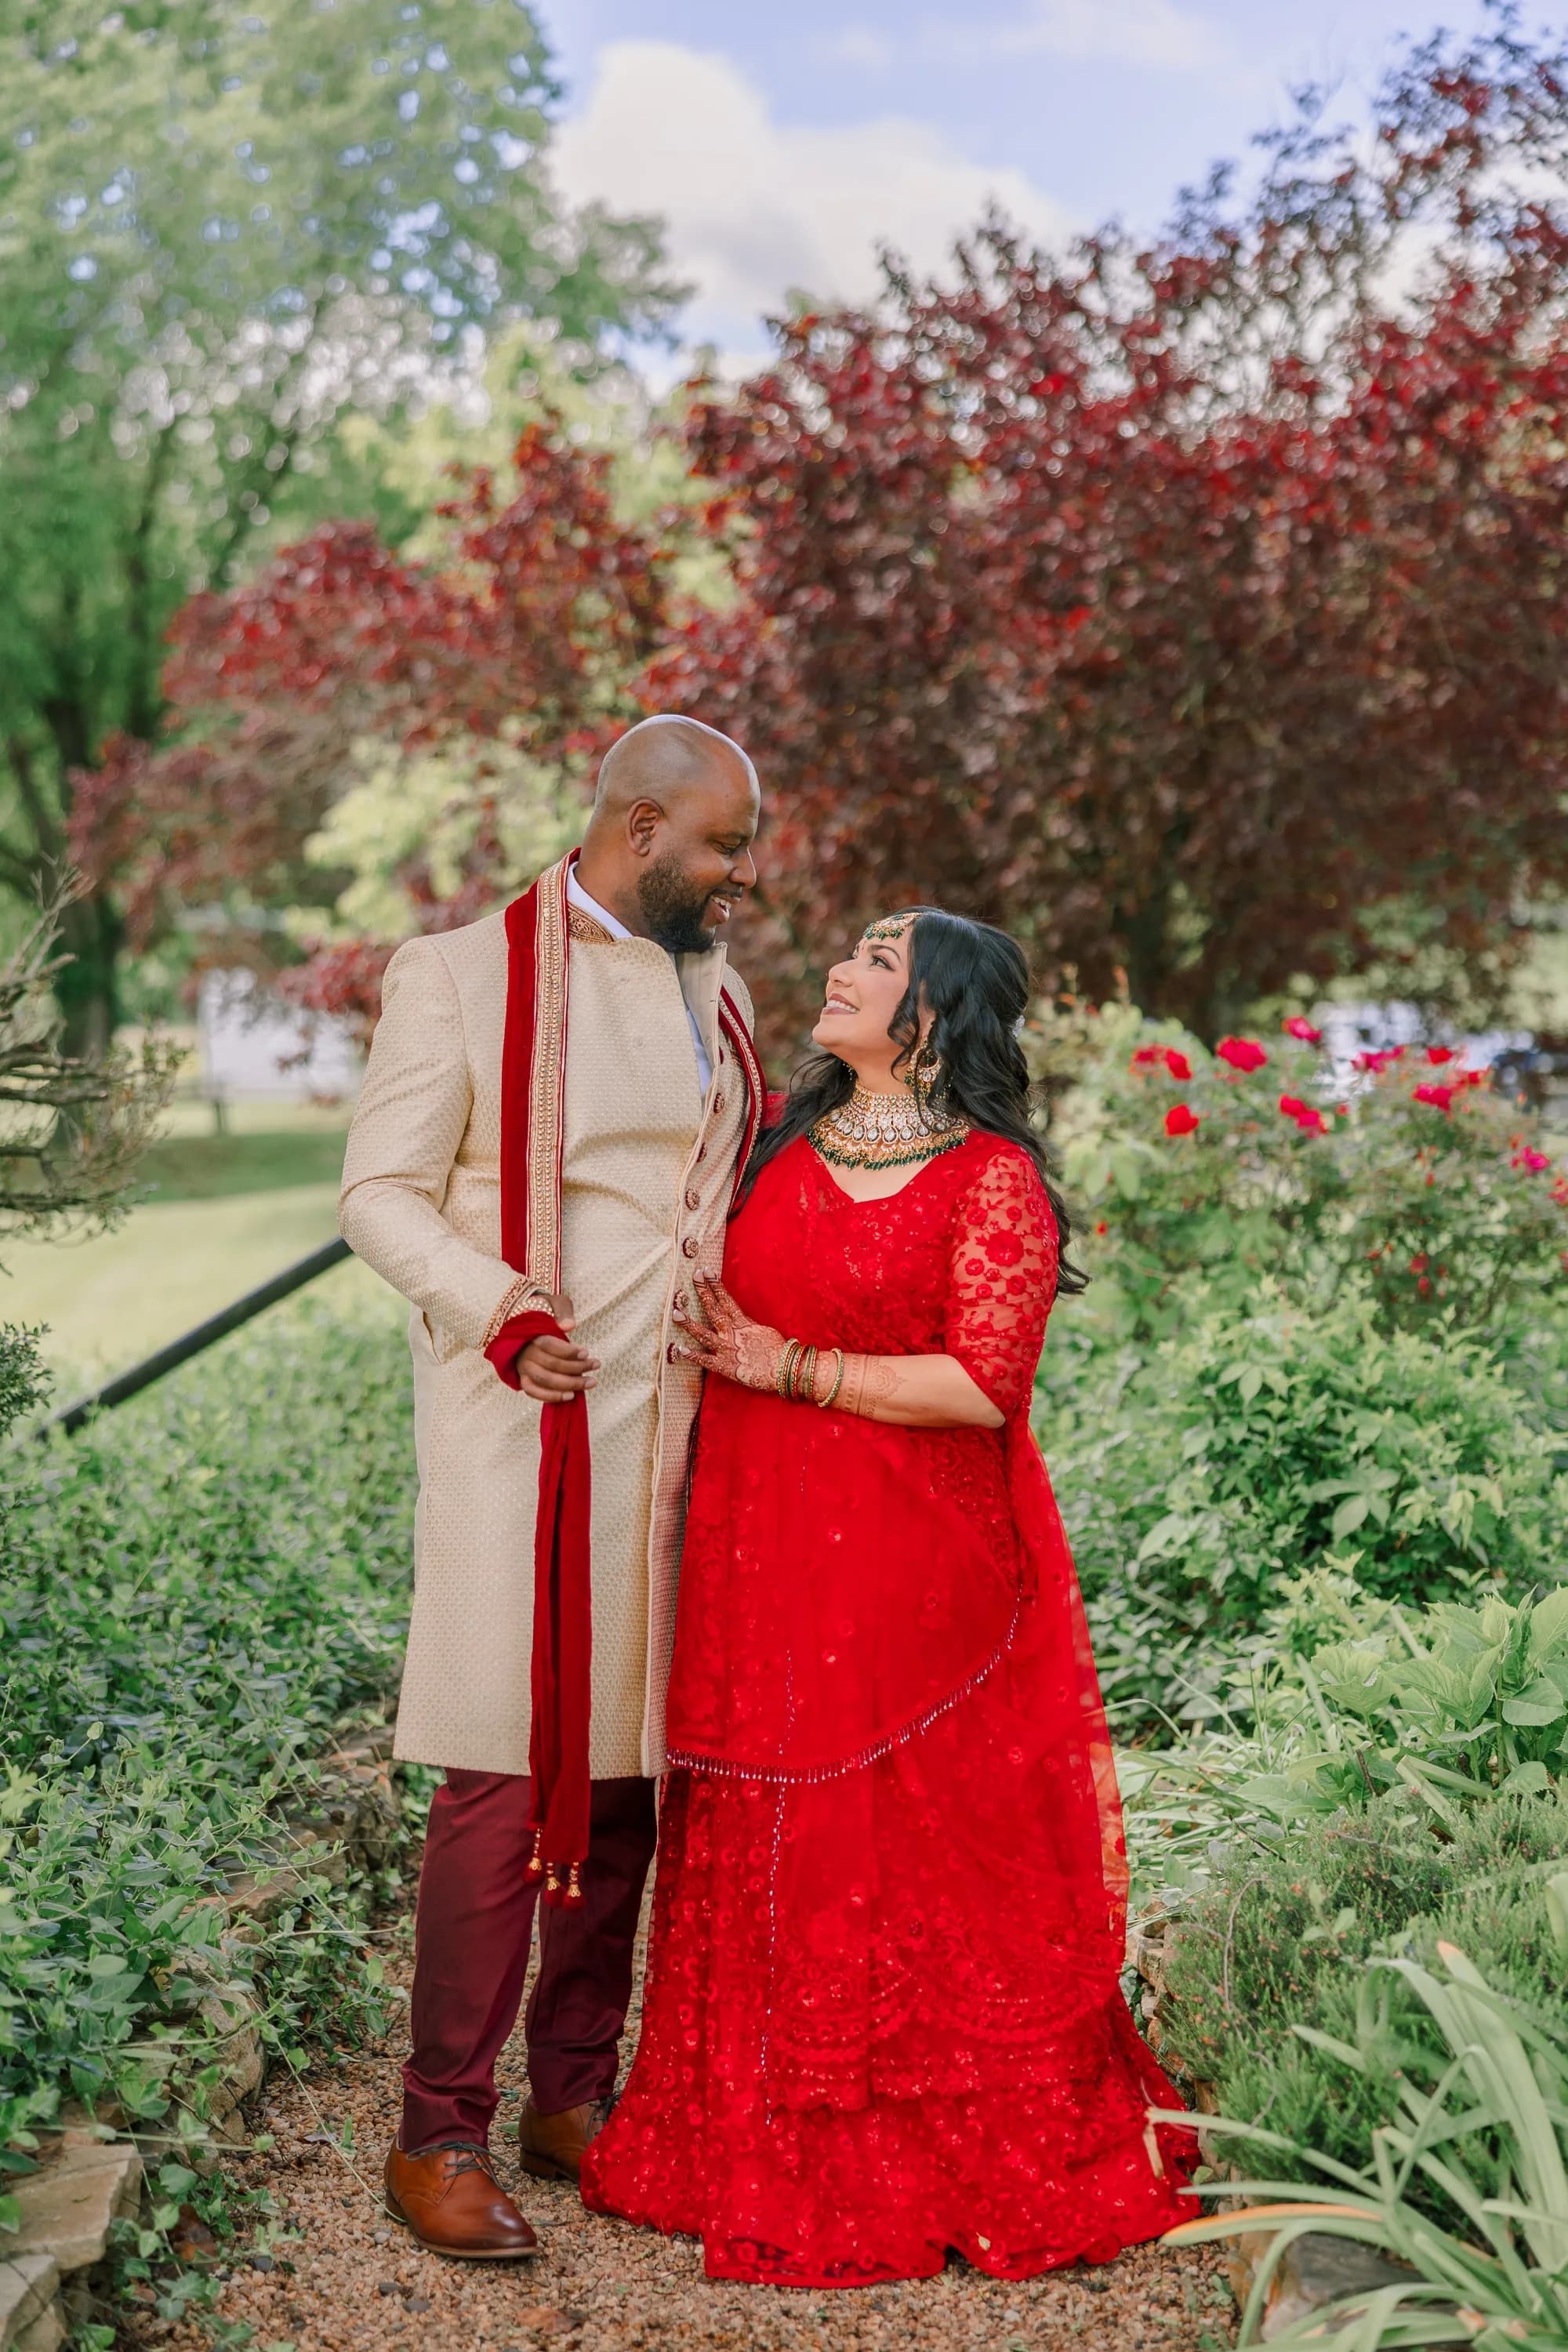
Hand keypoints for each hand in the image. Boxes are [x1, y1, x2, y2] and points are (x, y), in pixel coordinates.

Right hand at [516, 1292, 598, 1402]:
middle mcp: (524, 1352)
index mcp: (530, 1333)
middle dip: (577, 1368)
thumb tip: (569, 1326)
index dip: (568, 1351)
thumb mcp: (555, 1302)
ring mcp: (523, 1366)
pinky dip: (551, 1397)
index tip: (586, 1352)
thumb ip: (562, 1311)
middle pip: (550, 1365)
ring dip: (569, 1384)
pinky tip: (571, 1395)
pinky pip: (534, 1392)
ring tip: (591, 1382)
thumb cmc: (545, 1311)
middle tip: (596, 1365)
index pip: (548, 1345)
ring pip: (544, 1380)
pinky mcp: (524, 1377)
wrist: (525, 1321)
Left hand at [671, 1274, 787, 1390]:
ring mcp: (728, 1350)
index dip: (715, 1286)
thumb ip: (749, 1325)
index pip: (726, 1300)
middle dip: (703, 1292)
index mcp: (743, 1324)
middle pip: (715, 1310)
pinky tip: (680, 1349)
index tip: (707, 1271)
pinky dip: (693, 1356)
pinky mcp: (726, 1367)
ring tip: (675, 1313)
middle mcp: (732, 1334)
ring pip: (705, 1334)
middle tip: (694, 1276)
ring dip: (689, 1324)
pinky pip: (707, 1361)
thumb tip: (741, 1318)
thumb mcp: (763, 1331)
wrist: (784, 1369)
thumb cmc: (778, 1351)